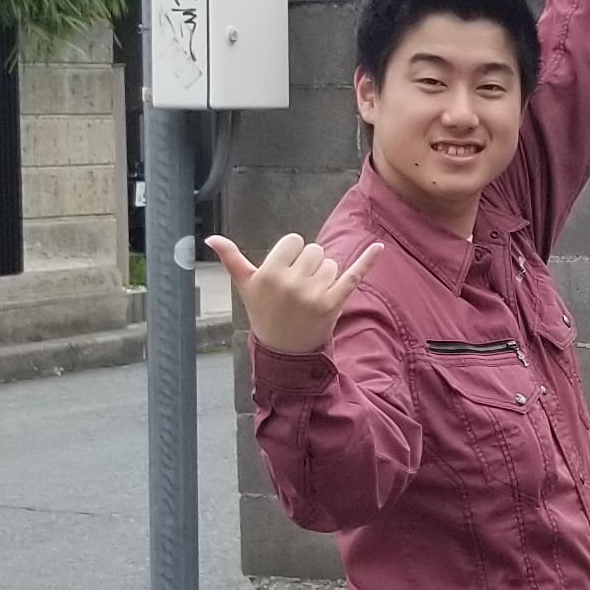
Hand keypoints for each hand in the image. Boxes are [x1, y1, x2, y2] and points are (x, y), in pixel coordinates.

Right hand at [206, 233, 383, 358]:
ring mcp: (313, 294)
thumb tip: (210, 238)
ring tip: (309, 298)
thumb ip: (231, 260)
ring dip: (324, 276)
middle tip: (297, 290)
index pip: (293, 241)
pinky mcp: (334, 304)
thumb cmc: (264, 313)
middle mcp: (290, 283)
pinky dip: (367, 260)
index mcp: (268, 274)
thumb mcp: (245, 287)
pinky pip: (353, 275)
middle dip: (308, 266)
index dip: (290, 255)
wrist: (285, 351)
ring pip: (330, 263)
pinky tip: (380, 247)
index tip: (284, 275)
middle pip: (313, 250)